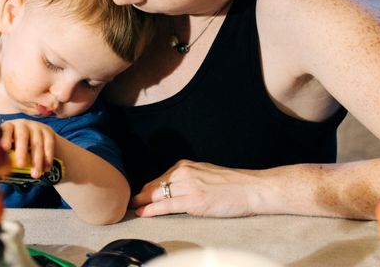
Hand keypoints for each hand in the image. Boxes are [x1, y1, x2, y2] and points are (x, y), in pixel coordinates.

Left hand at [0, 119, 57, 178]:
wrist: (39, 139)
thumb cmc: (17, 147)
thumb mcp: (9, 148)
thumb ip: (2, 157)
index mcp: (9, 127)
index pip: (6, 129)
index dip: (5, 138)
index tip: (5, 148)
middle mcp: (22, 124)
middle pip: (22, 136)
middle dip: (22, 151)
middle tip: (21, 165)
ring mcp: (36, 127)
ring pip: (37, 143)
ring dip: (37, 160)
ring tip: (35, 174)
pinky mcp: (48, 132)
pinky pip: (49, 144)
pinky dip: (48, 158)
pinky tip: (46, 169)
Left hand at [130, 160, 261, 217]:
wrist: (252, 189)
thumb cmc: (233, 185)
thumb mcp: (205, 174)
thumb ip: (188, 179)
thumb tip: (173, 188)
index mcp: (186, 165)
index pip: (158, 178)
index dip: (145, 189)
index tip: (137, 196)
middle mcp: (184, 173)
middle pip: (153, 186)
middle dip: (139, 196)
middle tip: (128, 203)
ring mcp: (188, 186)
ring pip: (156, 195)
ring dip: (141, 203)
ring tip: (131, 209)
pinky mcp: (193, 201)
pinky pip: (166, 206)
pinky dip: (151, 210)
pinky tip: (142, 213)